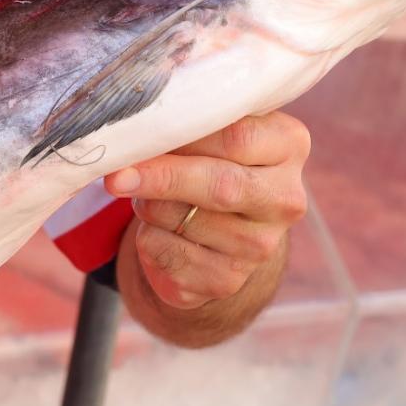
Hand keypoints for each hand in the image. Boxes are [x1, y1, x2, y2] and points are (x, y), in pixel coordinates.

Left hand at [106, 112, 309, 311]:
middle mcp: (285, 199)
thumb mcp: (212, 132)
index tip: (144, 130)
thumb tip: (137, 129)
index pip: (237, 136)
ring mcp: (260, 246)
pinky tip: (158, 229)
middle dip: (162, 177)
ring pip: (181, 219)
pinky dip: (147, 237)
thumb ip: (189, 124)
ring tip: (148, 195)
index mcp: (289, 147)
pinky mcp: (226, 280)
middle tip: (117, 175)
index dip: (184, 133)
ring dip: (147, 205)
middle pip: (219, 185)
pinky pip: (165, 252)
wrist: (215, 231)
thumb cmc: (208, 161)